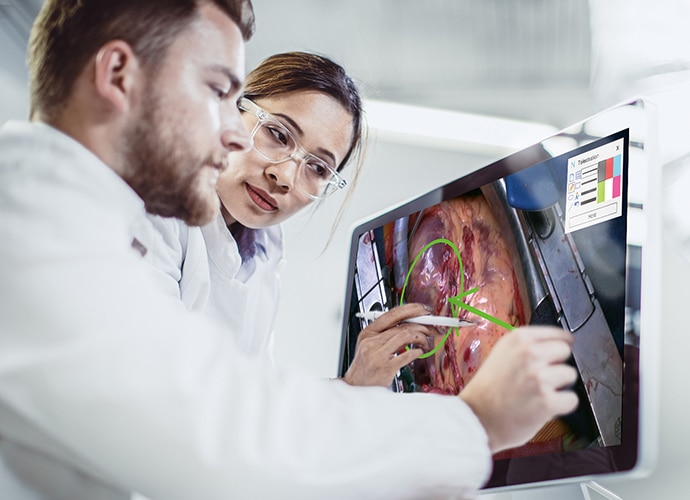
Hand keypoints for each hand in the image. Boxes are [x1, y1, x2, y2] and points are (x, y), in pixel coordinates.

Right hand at [343, 304, 440, 387]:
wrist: (356, 387)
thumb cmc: (365, 368)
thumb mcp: (370, 346)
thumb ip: (386, 335)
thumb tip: (409, 325)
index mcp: (368, 333)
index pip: (391, 315)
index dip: (411, 309)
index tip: (423, 310)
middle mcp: (371, 341)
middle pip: (402, 325)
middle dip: (422, 325)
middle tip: (431, 329)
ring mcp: (378, 354)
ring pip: (406, 336)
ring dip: (421, 338)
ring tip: (426, 343)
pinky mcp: (385, 368)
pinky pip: (407, 355)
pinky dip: (417, 352)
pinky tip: (419, 353)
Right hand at [458, 326, 578, 452]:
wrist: (476, 418)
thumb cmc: (487, 389)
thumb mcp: (501, 354)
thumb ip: (526, 346)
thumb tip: (556, 343)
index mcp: (518, 339)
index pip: (558, 334)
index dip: (558, 345)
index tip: (558, 352)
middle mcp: (529, 353)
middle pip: (565, 351)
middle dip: (556, 365)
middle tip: (540, 378)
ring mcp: (539, 377)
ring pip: (570, 375)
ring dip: (559, 386)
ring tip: (538, 393)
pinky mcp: (547, 401)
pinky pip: (571, 399)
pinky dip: (561, 406)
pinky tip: (543, 406)